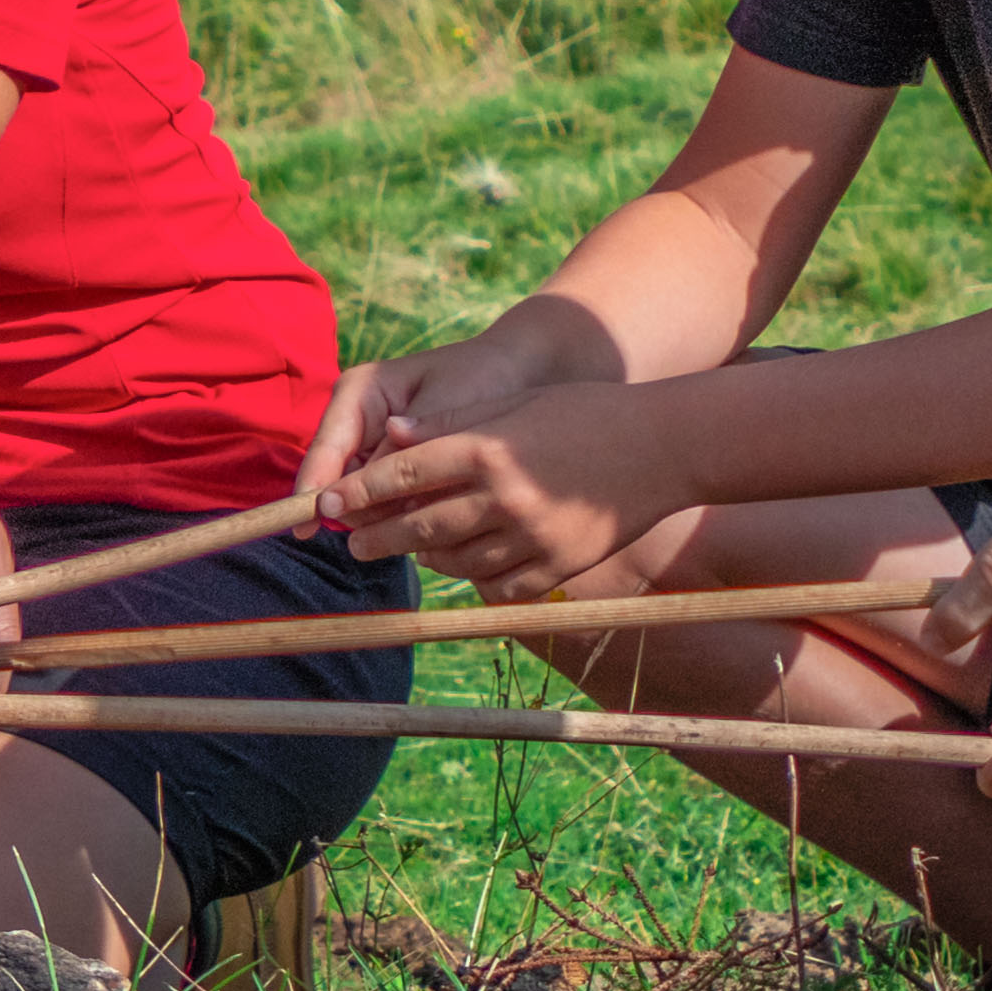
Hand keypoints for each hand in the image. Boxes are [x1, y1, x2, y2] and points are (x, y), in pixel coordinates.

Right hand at [289, 325, 550, 514]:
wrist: (518, 373)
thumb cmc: (481, 379)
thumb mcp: (445, 410)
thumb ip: (410, 451)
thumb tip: (379, 498)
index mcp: (360, 393)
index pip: (325, 449)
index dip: (312, 489)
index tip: (302, 526)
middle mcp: (358, 421)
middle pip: (337, 481)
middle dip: (359, 508)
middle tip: (404, 521)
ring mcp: (373, 446)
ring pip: (360, 498)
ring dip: (385, 515)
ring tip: (433, 512)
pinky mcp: (393, 468)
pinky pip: (384, 501)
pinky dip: (403, 513)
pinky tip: (435, 513)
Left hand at [328, 377, 682, 602]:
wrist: (663, 448)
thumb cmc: (584, 415)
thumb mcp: (514, 406)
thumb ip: (450, 424)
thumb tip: (389, 434)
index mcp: (488, 449)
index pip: (404, 474)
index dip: (359, 492)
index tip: (328, 504)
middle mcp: (504, 497)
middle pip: (419, 524)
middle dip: (377, 535)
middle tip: (352, 543)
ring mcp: (532, 537)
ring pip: (455, 559)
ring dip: (423, 556)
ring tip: (406, 549)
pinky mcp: (557, 567)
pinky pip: (497, 585)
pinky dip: (473, 578)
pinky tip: (461, 567)